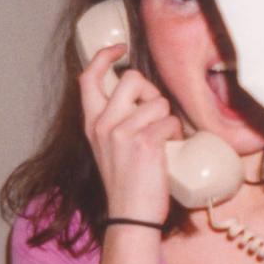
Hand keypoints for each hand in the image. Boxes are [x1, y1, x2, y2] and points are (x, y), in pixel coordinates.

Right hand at [79, 44, 181, 224]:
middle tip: (155, 114)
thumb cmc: (127, 182)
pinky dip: (176, 133)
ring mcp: (121, 132)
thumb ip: (117, 120)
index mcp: (91, 123)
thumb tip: (142, 96)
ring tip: (161, 140)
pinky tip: (168, 149)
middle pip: (132, 79)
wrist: (130, 216)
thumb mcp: (109, 147)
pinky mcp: (144, 142)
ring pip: (158, 101)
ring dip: (167, 118)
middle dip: (151, 91)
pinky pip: (170, 121)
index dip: (104, 56)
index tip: (120, 48)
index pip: (87, 78)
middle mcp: (102, 124)